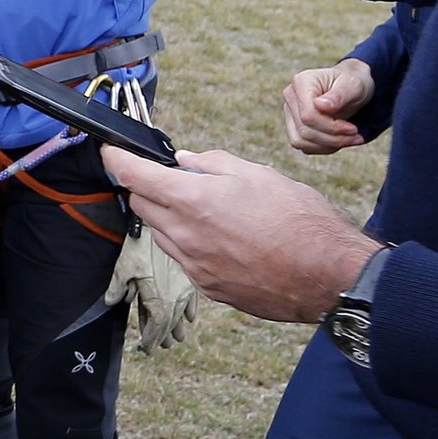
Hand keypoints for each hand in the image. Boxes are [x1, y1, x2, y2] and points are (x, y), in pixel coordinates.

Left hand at [102, 146, 381, 325]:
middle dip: (147, 187)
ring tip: (206, 209)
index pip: (133, 176)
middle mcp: (185, 235)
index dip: (117, 159)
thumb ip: (213, 164)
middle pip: (142, 205)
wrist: (326, 276)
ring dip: (169, 217)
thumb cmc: (299, 220)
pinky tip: (220, 236)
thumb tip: (185, 161)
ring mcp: (194, 265)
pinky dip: (189, 242)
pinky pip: (183, 258)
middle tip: (171, 177)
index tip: (112, 151)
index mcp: (193, 199)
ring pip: (160, 234)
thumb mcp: (258, 174)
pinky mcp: (208, 287)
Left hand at [109, 226, 202, 352]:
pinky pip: (192, 300)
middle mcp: (174, 297)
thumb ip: (118, 287)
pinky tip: (190, 318)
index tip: (146, 348)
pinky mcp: (189, 278)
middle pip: (170, 323)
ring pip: (181, 314)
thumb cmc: (139, 246)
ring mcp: (184, 288)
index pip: (156, 326)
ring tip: (177, 338)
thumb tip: (111, 301)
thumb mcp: (123, 267)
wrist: (160, 226)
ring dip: (178, 327)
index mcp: (158, 298)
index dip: (151, 338)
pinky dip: (190, 310)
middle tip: (162, 346)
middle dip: (164, 336)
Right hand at [284, 59, 376, 155]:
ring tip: (349, 139)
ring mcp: (289, 112)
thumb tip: (320, 105)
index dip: (331, 127)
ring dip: (328, 145)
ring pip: (300, 141)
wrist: (351, 89)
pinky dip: (323, 147)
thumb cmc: (353, 85)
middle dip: (333, 138)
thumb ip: (339, 95)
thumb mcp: (353, 86)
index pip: (308, 115)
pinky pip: (303, 146)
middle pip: (304, 130)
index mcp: (302, 82)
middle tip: (356, 136)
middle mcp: (290, 96)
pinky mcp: (293, 126)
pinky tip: (339, 140)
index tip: (354, 129)